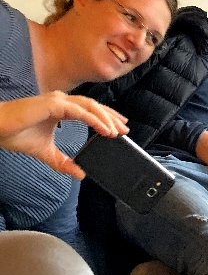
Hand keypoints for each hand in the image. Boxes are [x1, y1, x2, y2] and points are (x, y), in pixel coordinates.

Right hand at [0, 93, 127, 177]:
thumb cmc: (16, 134)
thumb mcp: (45, 152)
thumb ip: (62, 161)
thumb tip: (79, 173)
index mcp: (61, 108)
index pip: (89, 110)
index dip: (105, 117)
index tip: (118, 128)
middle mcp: (62, 101)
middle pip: (94, 106)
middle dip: (111, 117)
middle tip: (125, 129)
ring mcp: (58, 101)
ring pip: (90, 106)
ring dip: (106, 118)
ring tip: (117, 131)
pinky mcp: (53, 104)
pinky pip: (79, 111)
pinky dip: (94, 119)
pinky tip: (104, 129)